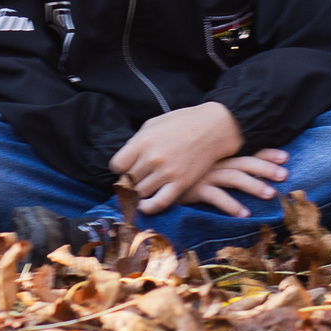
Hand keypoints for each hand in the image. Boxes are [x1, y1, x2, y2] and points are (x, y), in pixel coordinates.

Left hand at [108, 102, 243, 214]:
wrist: (213, 128)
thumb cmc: (182, 122)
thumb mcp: (154, 124)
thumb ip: (137, 142)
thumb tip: (126, 160)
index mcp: (143, 141)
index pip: (117, 165)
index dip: (120, 168)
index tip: (126, 167)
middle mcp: (152, 158)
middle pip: (128, 180)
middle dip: (130, 180)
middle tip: (137, 177)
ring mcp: (167, 172)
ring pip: (140, 193)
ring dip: (139, 192)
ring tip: (144, 187)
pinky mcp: (181, 183)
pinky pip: (158, 203)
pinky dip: (149, 207)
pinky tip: (146, 204)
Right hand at [183, 148, 290, 216]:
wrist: (152, 171)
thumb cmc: (178, 164)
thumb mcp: (198, 157)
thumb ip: (215, 157)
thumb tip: (236, 161)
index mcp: (217, 152)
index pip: (246, 151)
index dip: (266, 153)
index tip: (286, 156)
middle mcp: (214, 161)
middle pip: (244, 163)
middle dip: (266, 168)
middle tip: (285, 175)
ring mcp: (204, 174)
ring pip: (234, 178)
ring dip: (253, 185)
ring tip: (270, 194)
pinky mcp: (195, 189)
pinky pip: (216, 197)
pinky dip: (231, 205)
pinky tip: (244, 214)